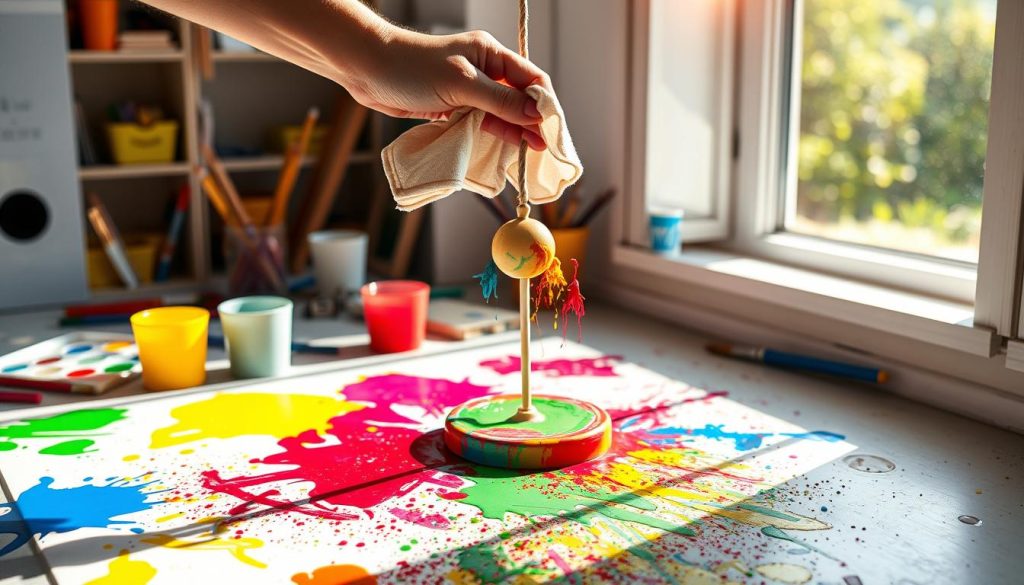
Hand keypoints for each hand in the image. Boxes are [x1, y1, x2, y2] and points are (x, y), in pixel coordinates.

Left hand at [336, 28, 549, 149]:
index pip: (532, 80)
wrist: (367, 70)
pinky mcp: (454, 106)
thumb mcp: (461, 83)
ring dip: (514, 132)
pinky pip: (481, 123)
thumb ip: (500, 101)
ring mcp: (469, 90)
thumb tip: (536, 115)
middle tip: (543, 150)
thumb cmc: (411, 68)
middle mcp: (484, 71)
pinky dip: (493, 136)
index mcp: (491, 54)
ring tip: (528, 155)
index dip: (545, 105)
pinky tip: (504, 149)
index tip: (552, 131)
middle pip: (519, 99)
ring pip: (501, 114)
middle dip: (533, 123)